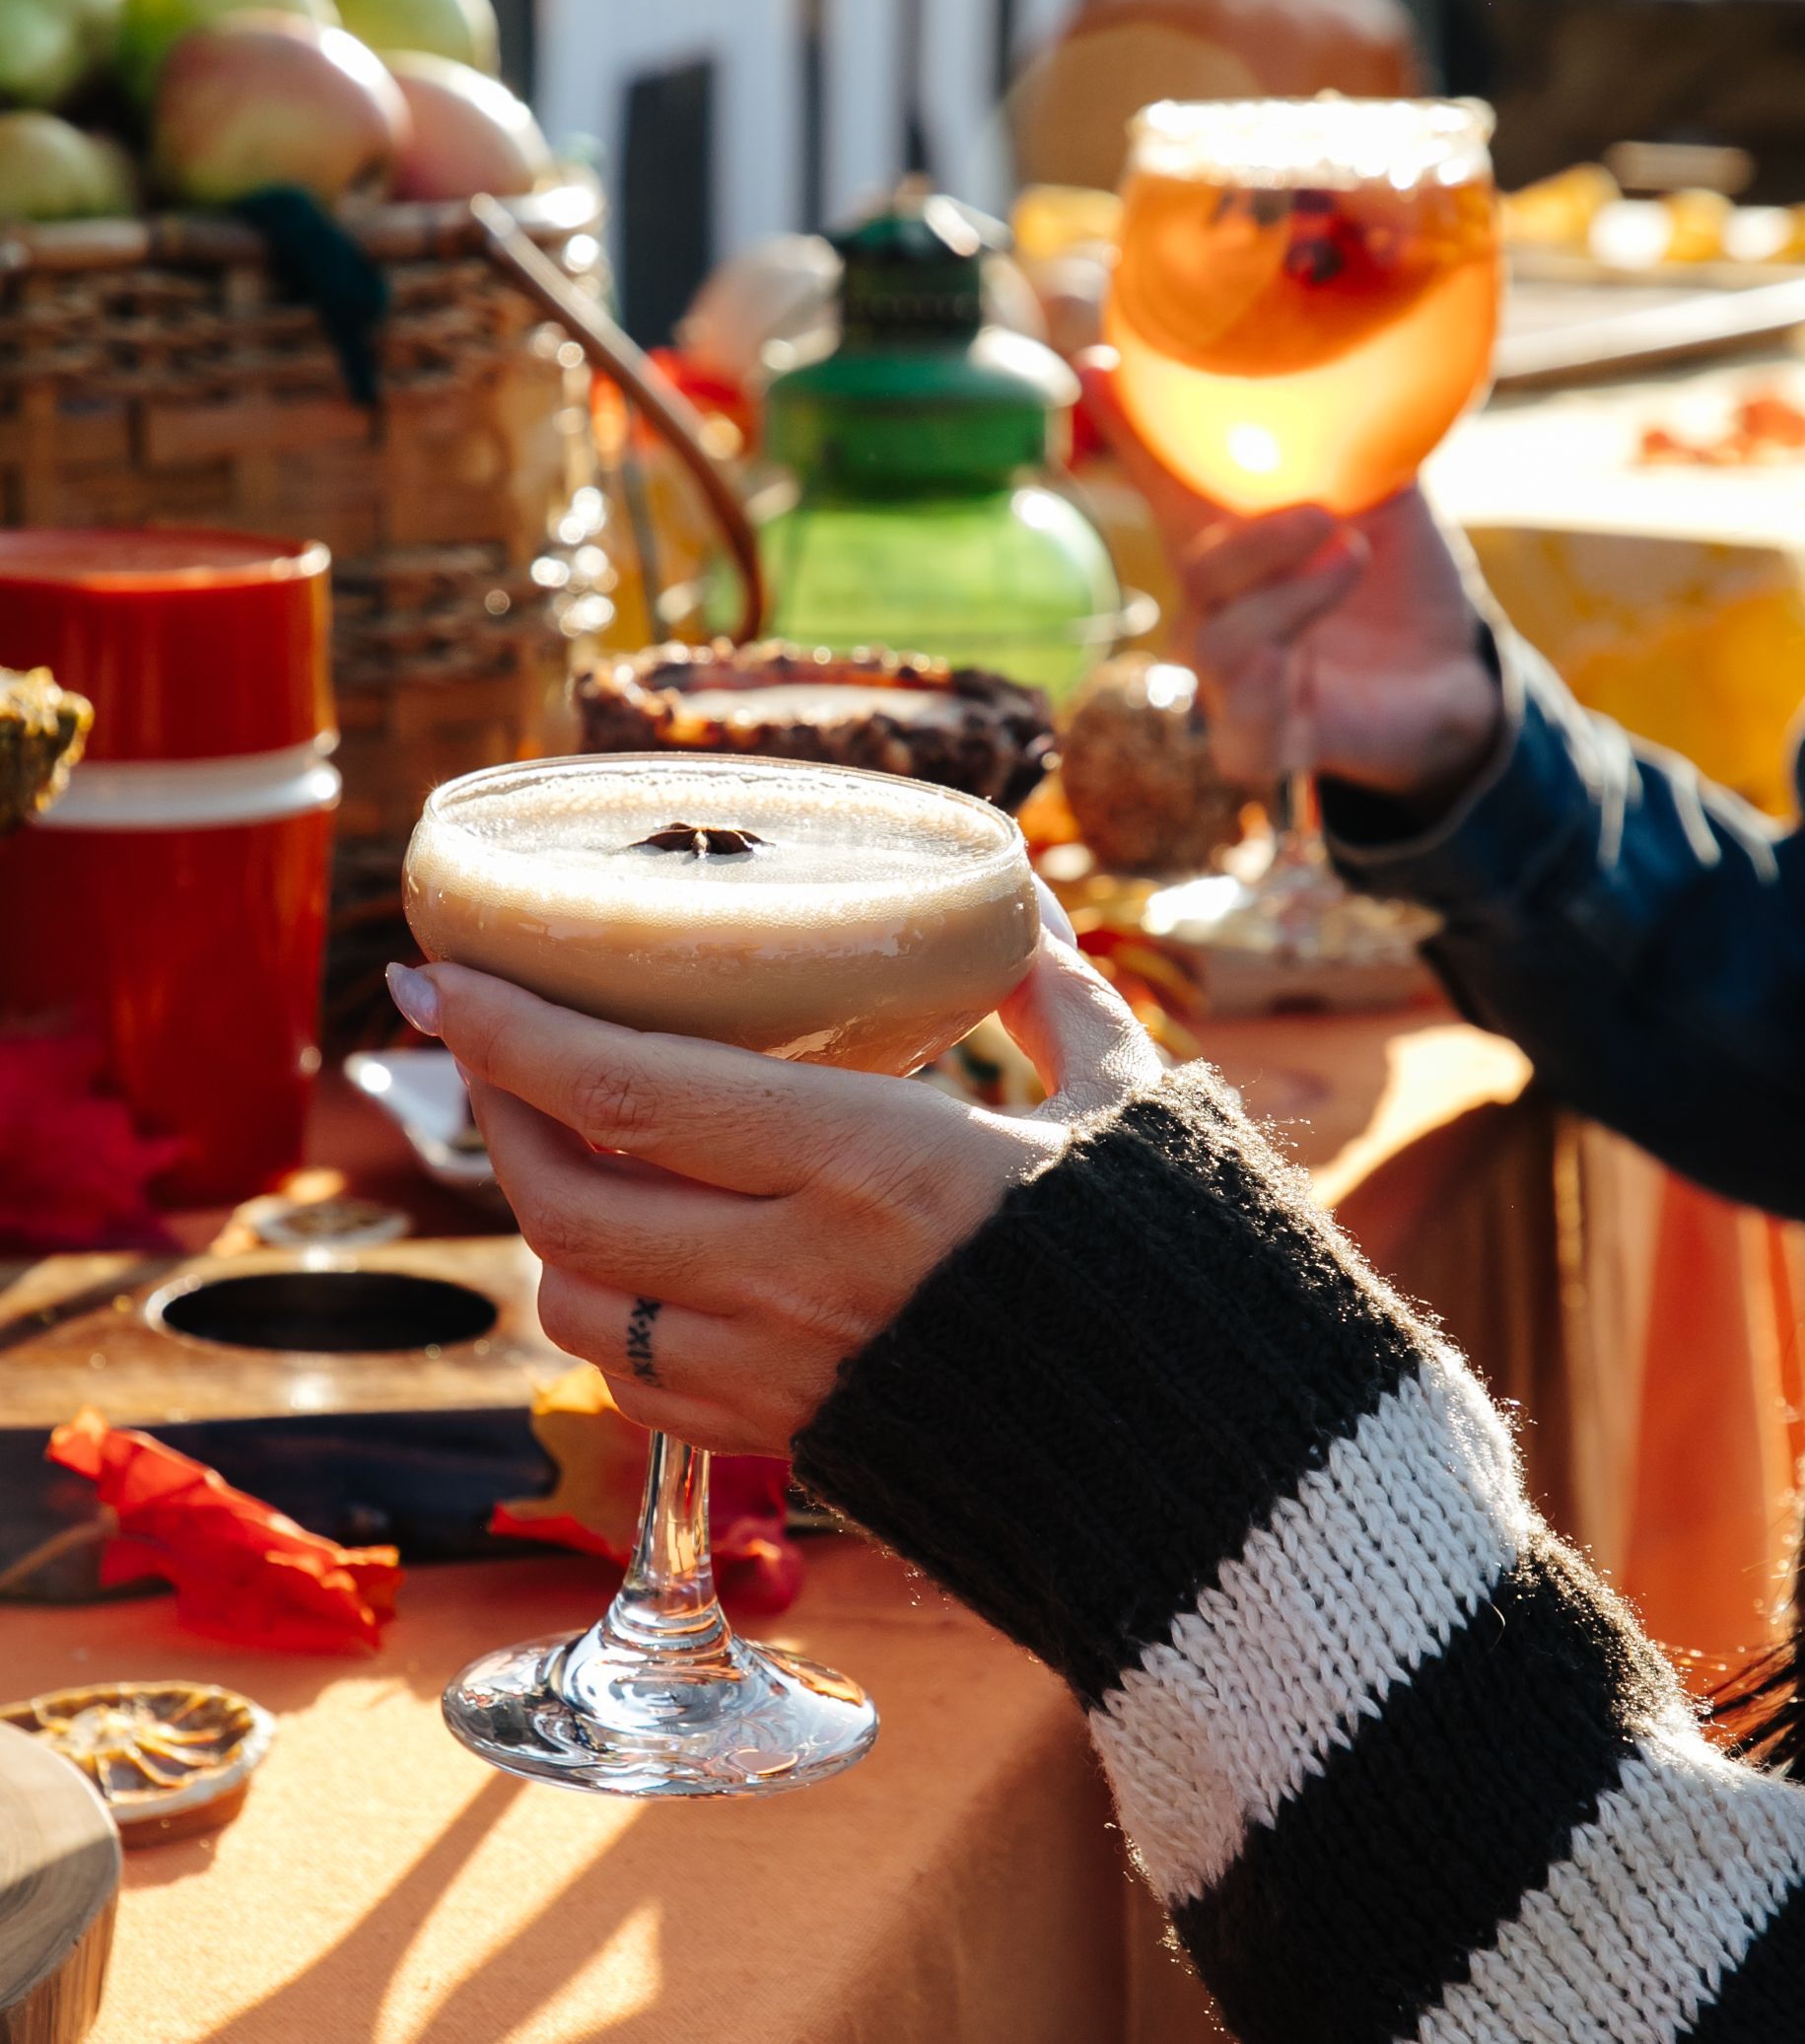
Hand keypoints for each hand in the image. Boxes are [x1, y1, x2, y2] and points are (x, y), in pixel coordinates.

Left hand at [388, 909, 1161, 1457]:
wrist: (1226, 1480)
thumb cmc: (1185, 1269)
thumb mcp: (1125, 1096)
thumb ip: (1049, 991)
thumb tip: (1008, 900)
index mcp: (871, 1160)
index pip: (626, 1089)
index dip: (509, 1028)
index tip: (439, 974)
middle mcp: (801, 1272)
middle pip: (565, 1195)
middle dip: (495, 1109)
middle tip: (483, 1037)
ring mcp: (787, 1373)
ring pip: (578, 1299)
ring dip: (541, 1217)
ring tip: (554, 1141)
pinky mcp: (797, 1443)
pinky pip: (638, 1380)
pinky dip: (603, 1309)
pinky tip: (632, 1256)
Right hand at [1082, 352, 1501, 799]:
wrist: (1456, 683)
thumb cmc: (1403, 584)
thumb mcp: (1387, 498)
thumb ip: (1356, 442)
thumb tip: (1359, 351)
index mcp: (1235, 536)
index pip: (1169, 478)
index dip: (1131, 426)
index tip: (1098, 364)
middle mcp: (1216, 605)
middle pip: (1196, 563)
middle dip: (1252, 536)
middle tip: (1326, 512)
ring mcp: (1231, 679)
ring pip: (1221, 639)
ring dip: (1287, 597)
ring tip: (1354, 558)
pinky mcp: (1260, 743)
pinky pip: (1241, 725)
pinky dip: (1270, 690)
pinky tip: (1303, 667)